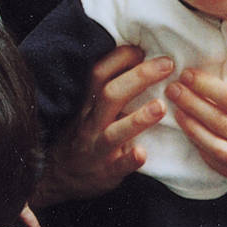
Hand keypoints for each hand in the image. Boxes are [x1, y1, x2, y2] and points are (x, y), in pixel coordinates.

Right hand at [31, 45, 173, 207]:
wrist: (59, 178)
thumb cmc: (84, 138)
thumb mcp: (88, 111)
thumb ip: (108, 92)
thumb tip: (139, 61)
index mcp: (88, 105)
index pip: (99, 74)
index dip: (120, 58)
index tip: (142, 49)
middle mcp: (90, 123)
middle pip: (110, 95)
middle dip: (139, 77)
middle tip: (167, 66)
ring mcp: (97, 149)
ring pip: (114, 131)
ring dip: (138, 118)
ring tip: (161, 107)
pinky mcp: (106, 172)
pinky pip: (117, 167)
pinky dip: (129, 160)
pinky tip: (142, 153)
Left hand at [166, 55, 226, 195]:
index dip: (209, 88)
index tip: (190, 75)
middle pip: (222, 126)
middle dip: (193, 105)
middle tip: (174, 90)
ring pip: (219, 152)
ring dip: (193, 130)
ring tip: (177, 112)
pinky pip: (226, 170)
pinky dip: (206, 153)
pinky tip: (194, 135)